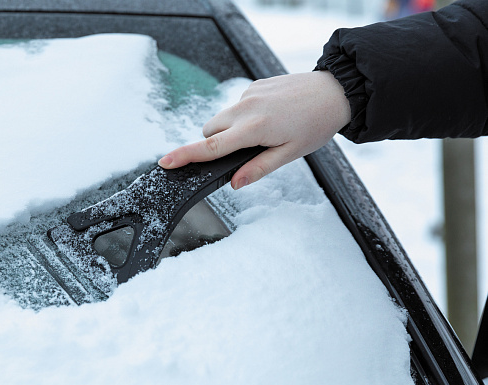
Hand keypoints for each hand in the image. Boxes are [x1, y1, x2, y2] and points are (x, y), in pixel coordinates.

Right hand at [158, 71, 349, 188]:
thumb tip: (235, 183)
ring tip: (262, 132)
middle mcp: (245, 108)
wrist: (334, 91)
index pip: (211, 147)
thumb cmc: (316, 124)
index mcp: (254, 128)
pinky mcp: (254, 85)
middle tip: (243, 150)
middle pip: (209, 131)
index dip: (185, 156)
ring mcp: (248, 93)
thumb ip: (258, 168)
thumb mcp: (290, 154)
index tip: (165, 162)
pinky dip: (243, 115)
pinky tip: (269, 116)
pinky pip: (236, 105)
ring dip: (230, 130)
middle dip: (216, 144)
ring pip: (222, 118)